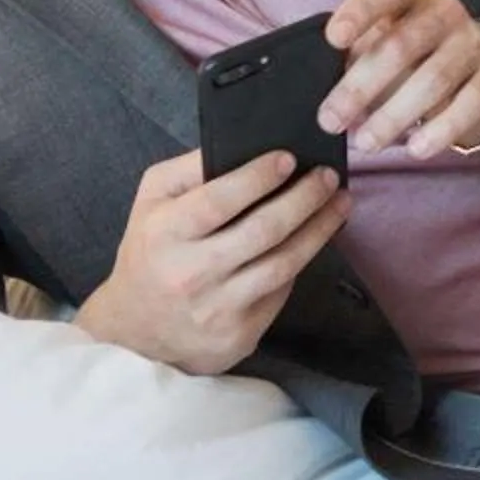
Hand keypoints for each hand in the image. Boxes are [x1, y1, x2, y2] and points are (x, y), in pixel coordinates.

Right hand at [74, 149, 351, 375]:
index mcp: (164, 233)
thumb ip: (190, 170)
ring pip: (283, 264)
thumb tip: (246, 145)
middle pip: (262, 231)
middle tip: (328, 176)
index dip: (257, 178)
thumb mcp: (152, 203)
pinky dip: (304, 259)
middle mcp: (191, 273)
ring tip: (341, 203)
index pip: (218, 201)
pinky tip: (318, 236)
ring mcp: (218, 307)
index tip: (288, 158)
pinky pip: (282, 289)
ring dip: (319, 229)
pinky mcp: (241, 333)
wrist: (138, 334)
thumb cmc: (151, 253)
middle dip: (304, 199)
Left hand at [316, 0, 479, 159]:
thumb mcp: (385, 44)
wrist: (479, 72)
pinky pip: (467, 106)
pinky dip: (439, 131)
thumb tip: (323, 94)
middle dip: (361, 87)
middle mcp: (445, 13)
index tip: (333, 39)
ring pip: (433, 79)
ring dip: (393, 116)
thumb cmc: (416, 57)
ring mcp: (473, 44)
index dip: (359, 11)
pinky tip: (416, 149)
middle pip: (402, 45)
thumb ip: (357, 57)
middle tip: (331, 120)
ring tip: (366, 143)